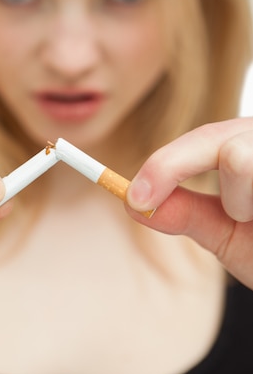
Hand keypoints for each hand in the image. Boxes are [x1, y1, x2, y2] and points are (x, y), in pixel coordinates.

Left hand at [126, 118, 252, 288]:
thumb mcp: (231, 233)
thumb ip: (185, 213)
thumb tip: (132, 200)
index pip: (208, 139)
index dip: (167, 165)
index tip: (134, 197)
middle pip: (229, 146)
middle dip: (231, 195)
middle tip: (248, 218)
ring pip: (242, 160)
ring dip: (251, 207)